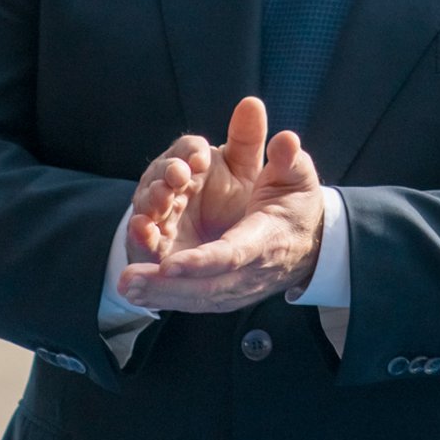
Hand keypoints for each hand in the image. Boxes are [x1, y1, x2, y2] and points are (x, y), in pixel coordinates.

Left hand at [118, 96, 326, 314]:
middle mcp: (250, 271)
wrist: (312, 244)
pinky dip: (165, 298)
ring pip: (197, 298)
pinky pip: (194, 301)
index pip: (232, 254)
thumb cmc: (298, 205)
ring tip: (128, 288)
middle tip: (130, 280)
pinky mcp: (227, 294)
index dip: (201, 262)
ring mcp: (238, 288)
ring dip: (160, 295)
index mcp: (266, 239)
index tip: (170, 264)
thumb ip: (287, 159)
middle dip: (167, 286)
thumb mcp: (298, 176)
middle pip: (207, 286)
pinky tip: (138, 294)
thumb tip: (285, 139)